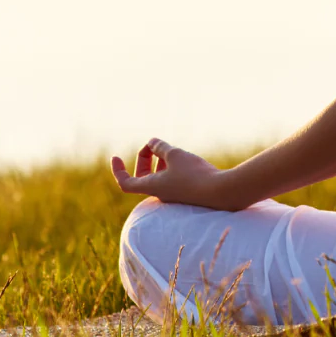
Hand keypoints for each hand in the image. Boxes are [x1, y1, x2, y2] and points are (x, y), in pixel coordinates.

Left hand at [111, 138, 231, 208]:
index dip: (118, 170)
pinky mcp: (186, 193)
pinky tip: (183, 157)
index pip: (125, 182)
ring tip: (169, 149)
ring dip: (159, 161)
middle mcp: (160, 193)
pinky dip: (171, 167)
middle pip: (142, 178)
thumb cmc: (194, 174)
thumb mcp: (175, 155)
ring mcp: (174, 195)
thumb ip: (161, 147)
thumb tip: (152, 142)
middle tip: (154, 146)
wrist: (219, 192)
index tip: (116, 157)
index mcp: (152, 186)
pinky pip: (171, 179)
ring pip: (158, 177)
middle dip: (144, 159)